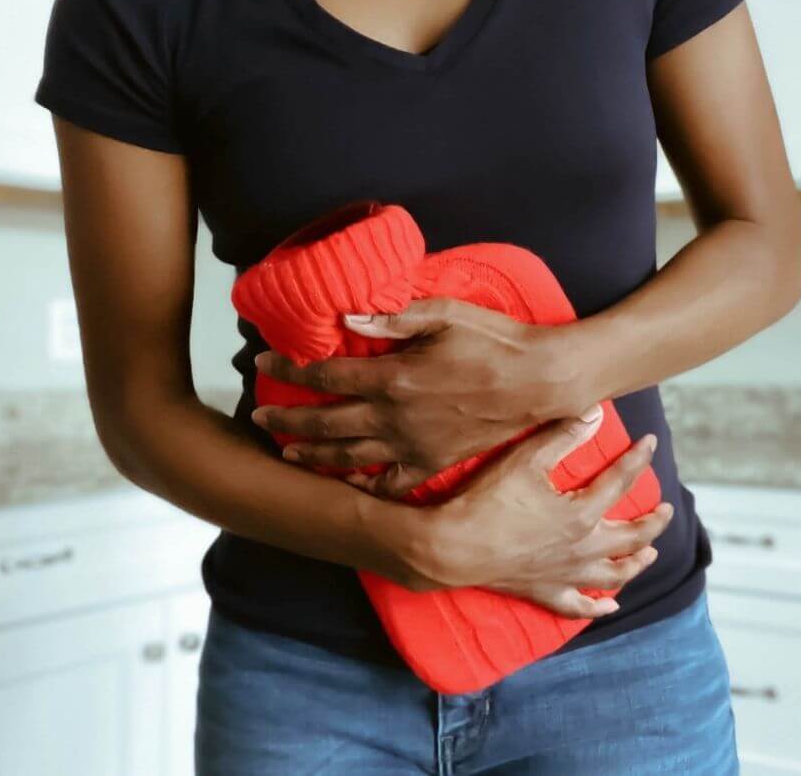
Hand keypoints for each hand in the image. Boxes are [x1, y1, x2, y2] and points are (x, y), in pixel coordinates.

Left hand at [251, 297, 590, 496]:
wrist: (541, 381)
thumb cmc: (495, 340)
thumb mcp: (444, 314)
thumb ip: (392, 319)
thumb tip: (346, 319)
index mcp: (393, 377)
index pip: (325, 375)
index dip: (289, 368)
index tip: (264, 361)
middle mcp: (395, 417)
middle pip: (325, 420)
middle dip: (286, 416)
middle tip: (259, 413)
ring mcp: (413, 446)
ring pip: (348, 455)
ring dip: (313, 452)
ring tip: (287, 448)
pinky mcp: (434, 463)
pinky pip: (390, 483)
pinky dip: (363, 485)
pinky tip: (346, 483)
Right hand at [405, 406, 672, 618]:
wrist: (455, 548)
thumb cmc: (488, 501)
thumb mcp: (526, 459)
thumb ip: (563, 436)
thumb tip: (595, 414)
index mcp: (582, 513)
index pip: (621, 480)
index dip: (638, 458)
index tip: (650, 443)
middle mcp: (583, 547)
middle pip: (631, 536)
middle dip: (653, 522)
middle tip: (666, 511)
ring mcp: (566, 574)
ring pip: (614, 574)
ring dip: (636, 563)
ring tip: (649, 555)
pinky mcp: (546, 592)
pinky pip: (580, 606)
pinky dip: (599, 607)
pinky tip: (611, 606)